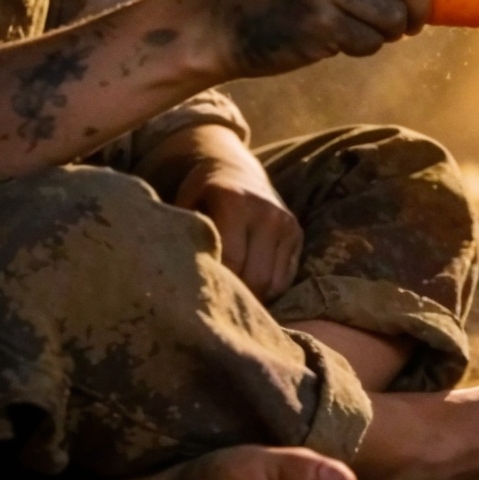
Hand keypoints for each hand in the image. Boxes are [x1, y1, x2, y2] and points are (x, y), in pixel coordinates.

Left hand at [175, 150, 302, 302]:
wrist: (234, 169)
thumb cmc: (201, 195)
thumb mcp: (185, 205)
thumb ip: (187, 239)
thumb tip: (181, 280)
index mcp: (236, 202)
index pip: (231, 261)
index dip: (215, 286)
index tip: (197, 301)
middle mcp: (267, 213)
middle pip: (256, 277)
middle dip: (236, 299)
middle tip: (215, 310)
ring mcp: (286, 223)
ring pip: (273, 283)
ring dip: (253, 299)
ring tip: (231, 300)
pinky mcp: (296, 233)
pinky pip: (284, 279)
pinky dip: (267, 290)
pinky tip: (247, 284)